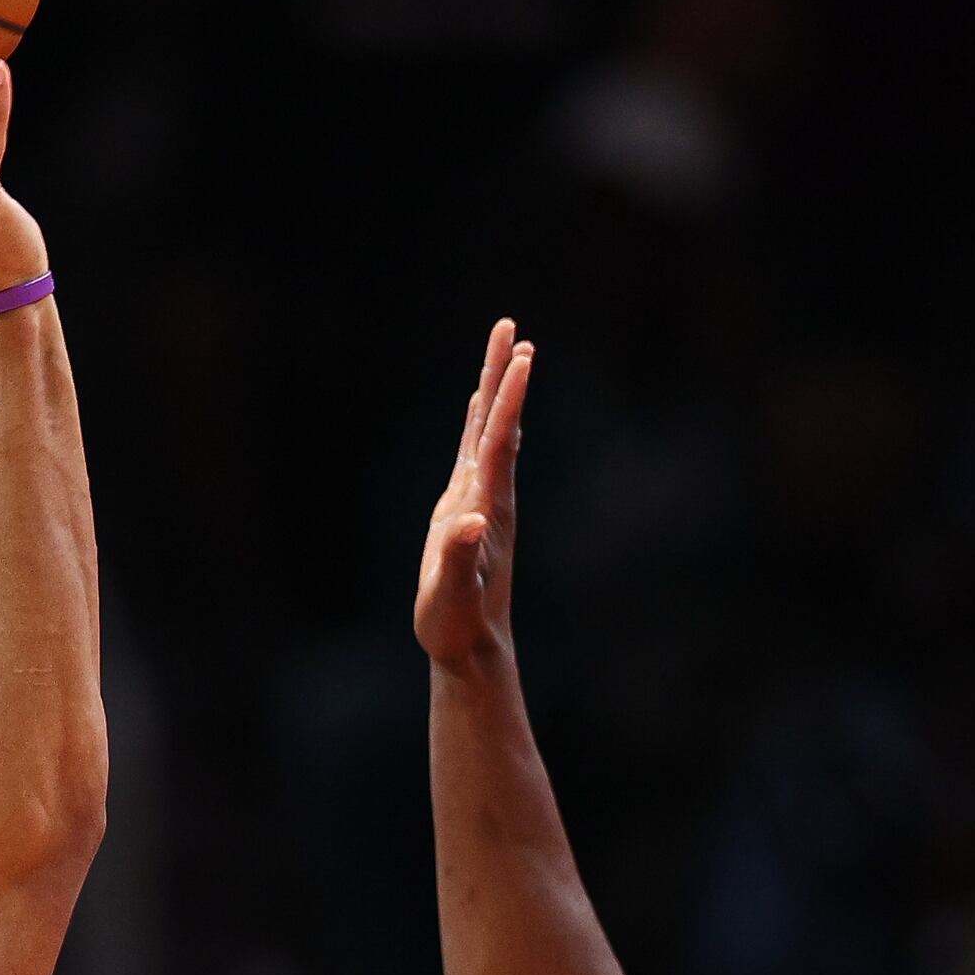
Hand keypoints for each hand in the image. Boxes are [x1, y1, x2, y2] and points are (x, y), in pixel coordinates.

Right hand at [411, 320, 532, 669]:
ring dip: (498, 392)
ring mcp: (482, 501)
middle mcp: (490, 496)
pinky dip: (483, 422)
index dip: (509, 397)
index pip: (500, 440)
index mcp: (485, 506)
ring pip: (492, 433)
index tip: (522, 354)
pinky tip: (483, 409)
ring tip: (506, 351)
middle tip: (510, 327)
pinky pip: (478, 454)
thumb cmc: (456, 623)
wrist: (473, 647)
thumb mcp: (452, 593)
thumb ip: (458, 557)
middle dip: (503, 375)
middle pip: (500, 423)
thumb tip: (469, 524)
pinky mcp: (470, 511)